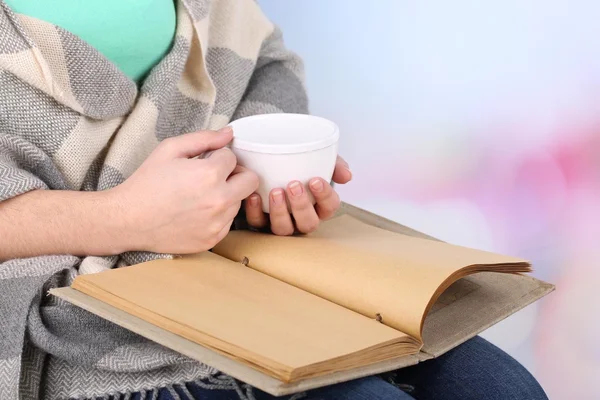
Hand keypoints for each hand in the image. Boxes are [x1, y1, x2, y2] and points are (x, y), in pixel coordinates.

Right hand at [109, 128, 258, 253]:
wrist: (128, 220)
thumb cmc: (147, 182)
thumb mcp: (170, 149)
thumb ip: (204, 138)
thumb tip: (229, 133)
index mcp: (209, 175)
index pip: (232, 157)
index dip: (218, 156)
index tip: (205, 161)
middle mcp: (219, 200)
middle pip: (251, 181)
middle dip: (237, 174)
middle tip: (217, 175)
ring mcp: (218, 223)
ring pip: (239, 202)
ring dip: (227, 195)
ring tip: (200, 195)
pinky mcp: (213, 239)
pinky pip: (228, 222)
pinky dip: (218, 215)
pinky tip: (197, 212)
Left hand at [244, 156, 351, 234]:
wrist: (263, 160)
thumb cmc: (296, 165)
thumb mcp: (317, 160)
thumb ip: (334, 163)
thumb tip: (347, 175)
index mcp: (319, 205)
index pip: (329, 207)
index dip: (325, 196)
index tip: (315, 180)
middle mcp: (301, 218)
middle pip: (308, 223)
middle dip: (302, 206)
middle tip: (294, 185)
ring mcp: (281, 222)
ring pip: (284, 229)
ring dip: (280, 212)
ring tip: (275, 192)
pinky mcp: (260, 222)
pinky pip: (258, 223)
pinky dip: (255, 211)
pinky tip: (254, 196)